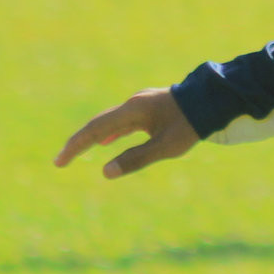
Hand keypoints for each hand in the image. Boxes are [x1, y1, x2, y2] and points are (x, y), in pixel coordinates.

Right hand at [53, 88, 200, 178]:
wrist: (214, 101)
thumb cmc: (191, 124)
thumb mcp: (166, 147)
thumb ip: (136, 159)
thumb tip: (106, 172)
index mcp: (132, 111)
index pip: (95, 130)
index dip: (75, 146)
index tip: (59, 162)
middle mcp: (132, 104)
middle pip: (97, 124)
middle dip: (78, 142)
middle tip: (61, 160)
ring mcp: (141, 104)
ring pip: (110, 122)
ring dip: (93, 137)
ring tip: (77, 151)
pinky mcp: (150, 107)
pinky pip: (123, 122)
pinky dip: (111, 133)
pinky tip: (106, 142)